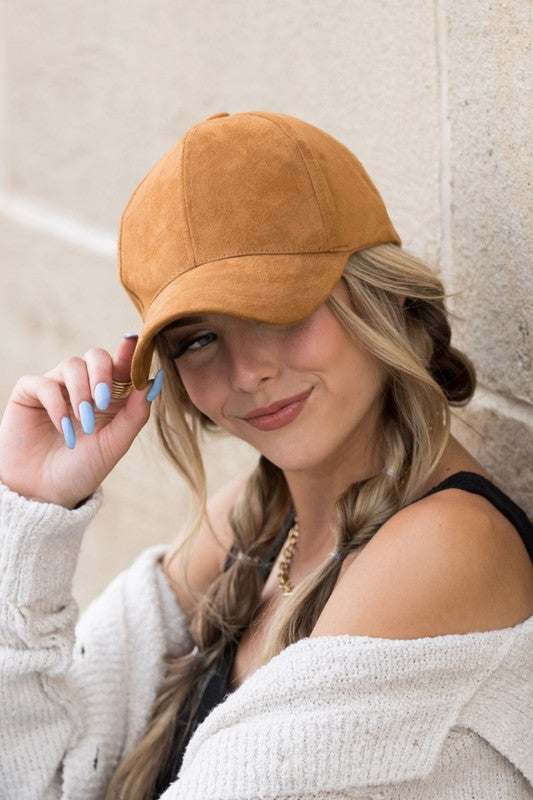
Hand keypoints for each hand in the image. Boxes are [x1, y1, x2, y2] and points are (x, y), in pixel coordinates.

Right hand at [0, 336, 162, 508]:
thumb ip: (136, 414)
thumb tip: (154, 381)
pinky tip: (64, 429)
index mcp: (110, 396)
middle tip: (102, 400)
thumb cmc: (84, 469)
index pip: (121, 364)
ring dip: (81, 392)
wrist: (46, 494)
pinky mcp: (29, 394)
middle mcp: (84, 387)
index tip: (134, 342)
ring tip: (84, 422)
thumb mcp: (115, 444)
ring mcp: (57, 388)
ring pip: (72, 365)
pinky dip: (56, 404)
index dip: (129, 351)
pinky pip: (44, 383)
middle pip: (96, 356)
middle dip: (103, 373)